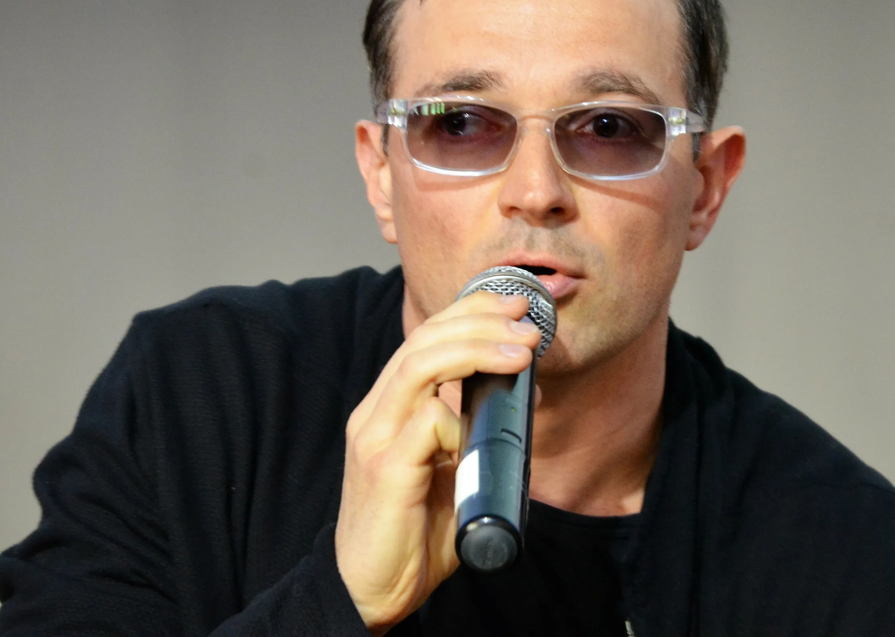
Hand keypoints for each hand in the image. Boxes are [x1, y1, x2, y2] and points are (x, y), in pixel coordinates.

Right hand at [334, 292, 540, 633]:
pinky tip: (477, 434)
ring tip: (518, 351)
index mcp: (390, 407)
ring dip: (474, 350)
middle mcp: (377, 413)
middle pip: (423, 341)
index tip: (512, 305)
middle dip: (478, 320)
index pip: (425, 338)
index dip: (468, 312)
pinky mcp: (384, 468)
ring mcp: (375, 437)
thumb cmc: (414, 532)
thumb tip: (520, 402)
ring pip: (419, 367)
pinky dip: (458, 420)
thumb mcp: (450, 469)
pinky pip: (425, 423)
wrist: (370, 591)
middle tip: (524, 320)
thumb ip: (470, 434)